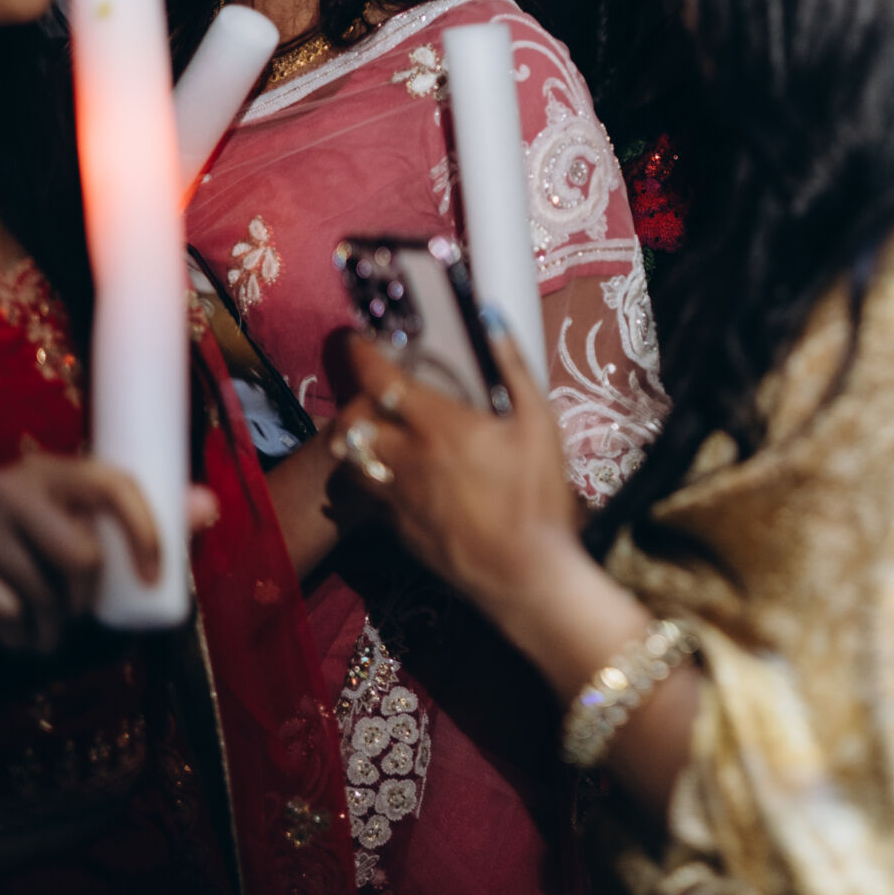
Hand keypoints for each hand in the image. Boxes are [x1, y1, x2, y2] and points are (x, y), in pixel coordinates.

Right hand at [0, 455, 219, 652]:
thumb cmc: (27, 553)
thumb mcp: (81, 530)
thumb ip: (140, 520)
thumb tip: (209, 505)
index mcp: (54, 468)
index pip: (116, 486)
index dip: (146, 533)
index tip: (154, 579)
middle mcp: (9, 481)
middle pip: (80, 553)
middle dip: (84, 602)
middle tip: (77, 618)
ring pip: (39, 589)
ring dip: (49, 629)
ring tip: (47, 636)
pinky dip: (14, 635)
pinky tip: (13, 636)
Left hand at [328, 324, 580, 616]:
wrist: (525, 575)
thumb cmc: (538, 497)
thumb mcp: (541, 425)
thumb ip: (514, 369)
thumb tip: (491, 319)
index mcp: (439, 425)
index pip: (381, 379)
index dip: (361, 353)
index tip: (357, 339)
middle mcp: (407, 458)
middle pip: (352, 421)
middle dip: (355, 401)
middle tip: (373, 394)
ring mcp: (398, 497)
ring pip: (352, 461)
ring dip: (356, 442)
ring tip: (377, 434)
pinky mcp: (399, 529)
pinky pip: (370, 496)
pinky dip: (372, 479)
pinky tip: (399, 479)